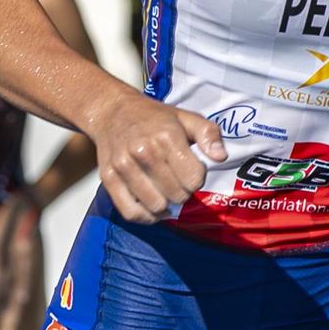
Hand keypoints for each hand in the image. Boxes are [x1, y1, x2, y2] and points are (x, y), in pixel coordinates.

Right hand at [81, 91, 225, 223]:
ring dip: (167, 206)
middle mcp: (143, 152)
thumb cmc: (154, 118)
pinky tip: (153, 209)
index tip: (192, 170)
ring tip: (167, 193)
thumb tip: (220, 157)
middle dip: (184, 192)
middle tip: (179, 181)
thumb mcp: (186, 117)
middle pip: (177, 195)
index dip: (198, 178)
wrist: (113, 112)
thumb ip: (208, 134)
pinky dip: (146, 217)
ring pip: (156, 206)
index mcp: (166, 136)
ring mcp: (123, 166)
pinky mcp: (108, 178)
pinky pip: (131, 212)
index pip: (193, 178)